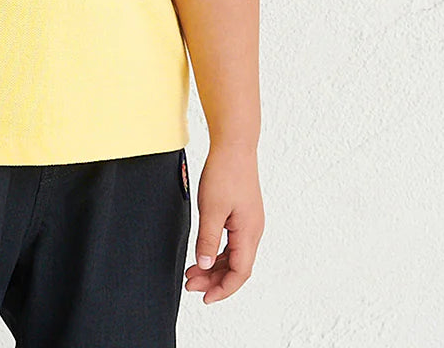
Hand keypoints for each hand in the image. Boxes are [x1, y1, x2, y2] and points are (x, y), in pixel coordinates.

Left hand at [183, 143, 262, 302]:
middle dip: (214, 279)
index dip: (222, 289)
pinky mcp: (242, 214)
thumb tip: (203, 265)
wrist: (234, 145)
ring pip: (233, 255)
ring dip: (214, 266)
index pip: (239, 273)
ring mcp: (249, 222)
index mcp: (249, 232)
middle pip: (236, 267)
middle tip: (190, 284)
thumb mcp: (211, 208)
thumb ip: (207, 239)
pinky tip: (203, 253)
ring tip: (192, 271)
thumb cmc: (225, 172)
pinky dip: (217, 251)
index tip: (205, 297)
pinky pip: (232, 242)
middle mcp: (253, 230)